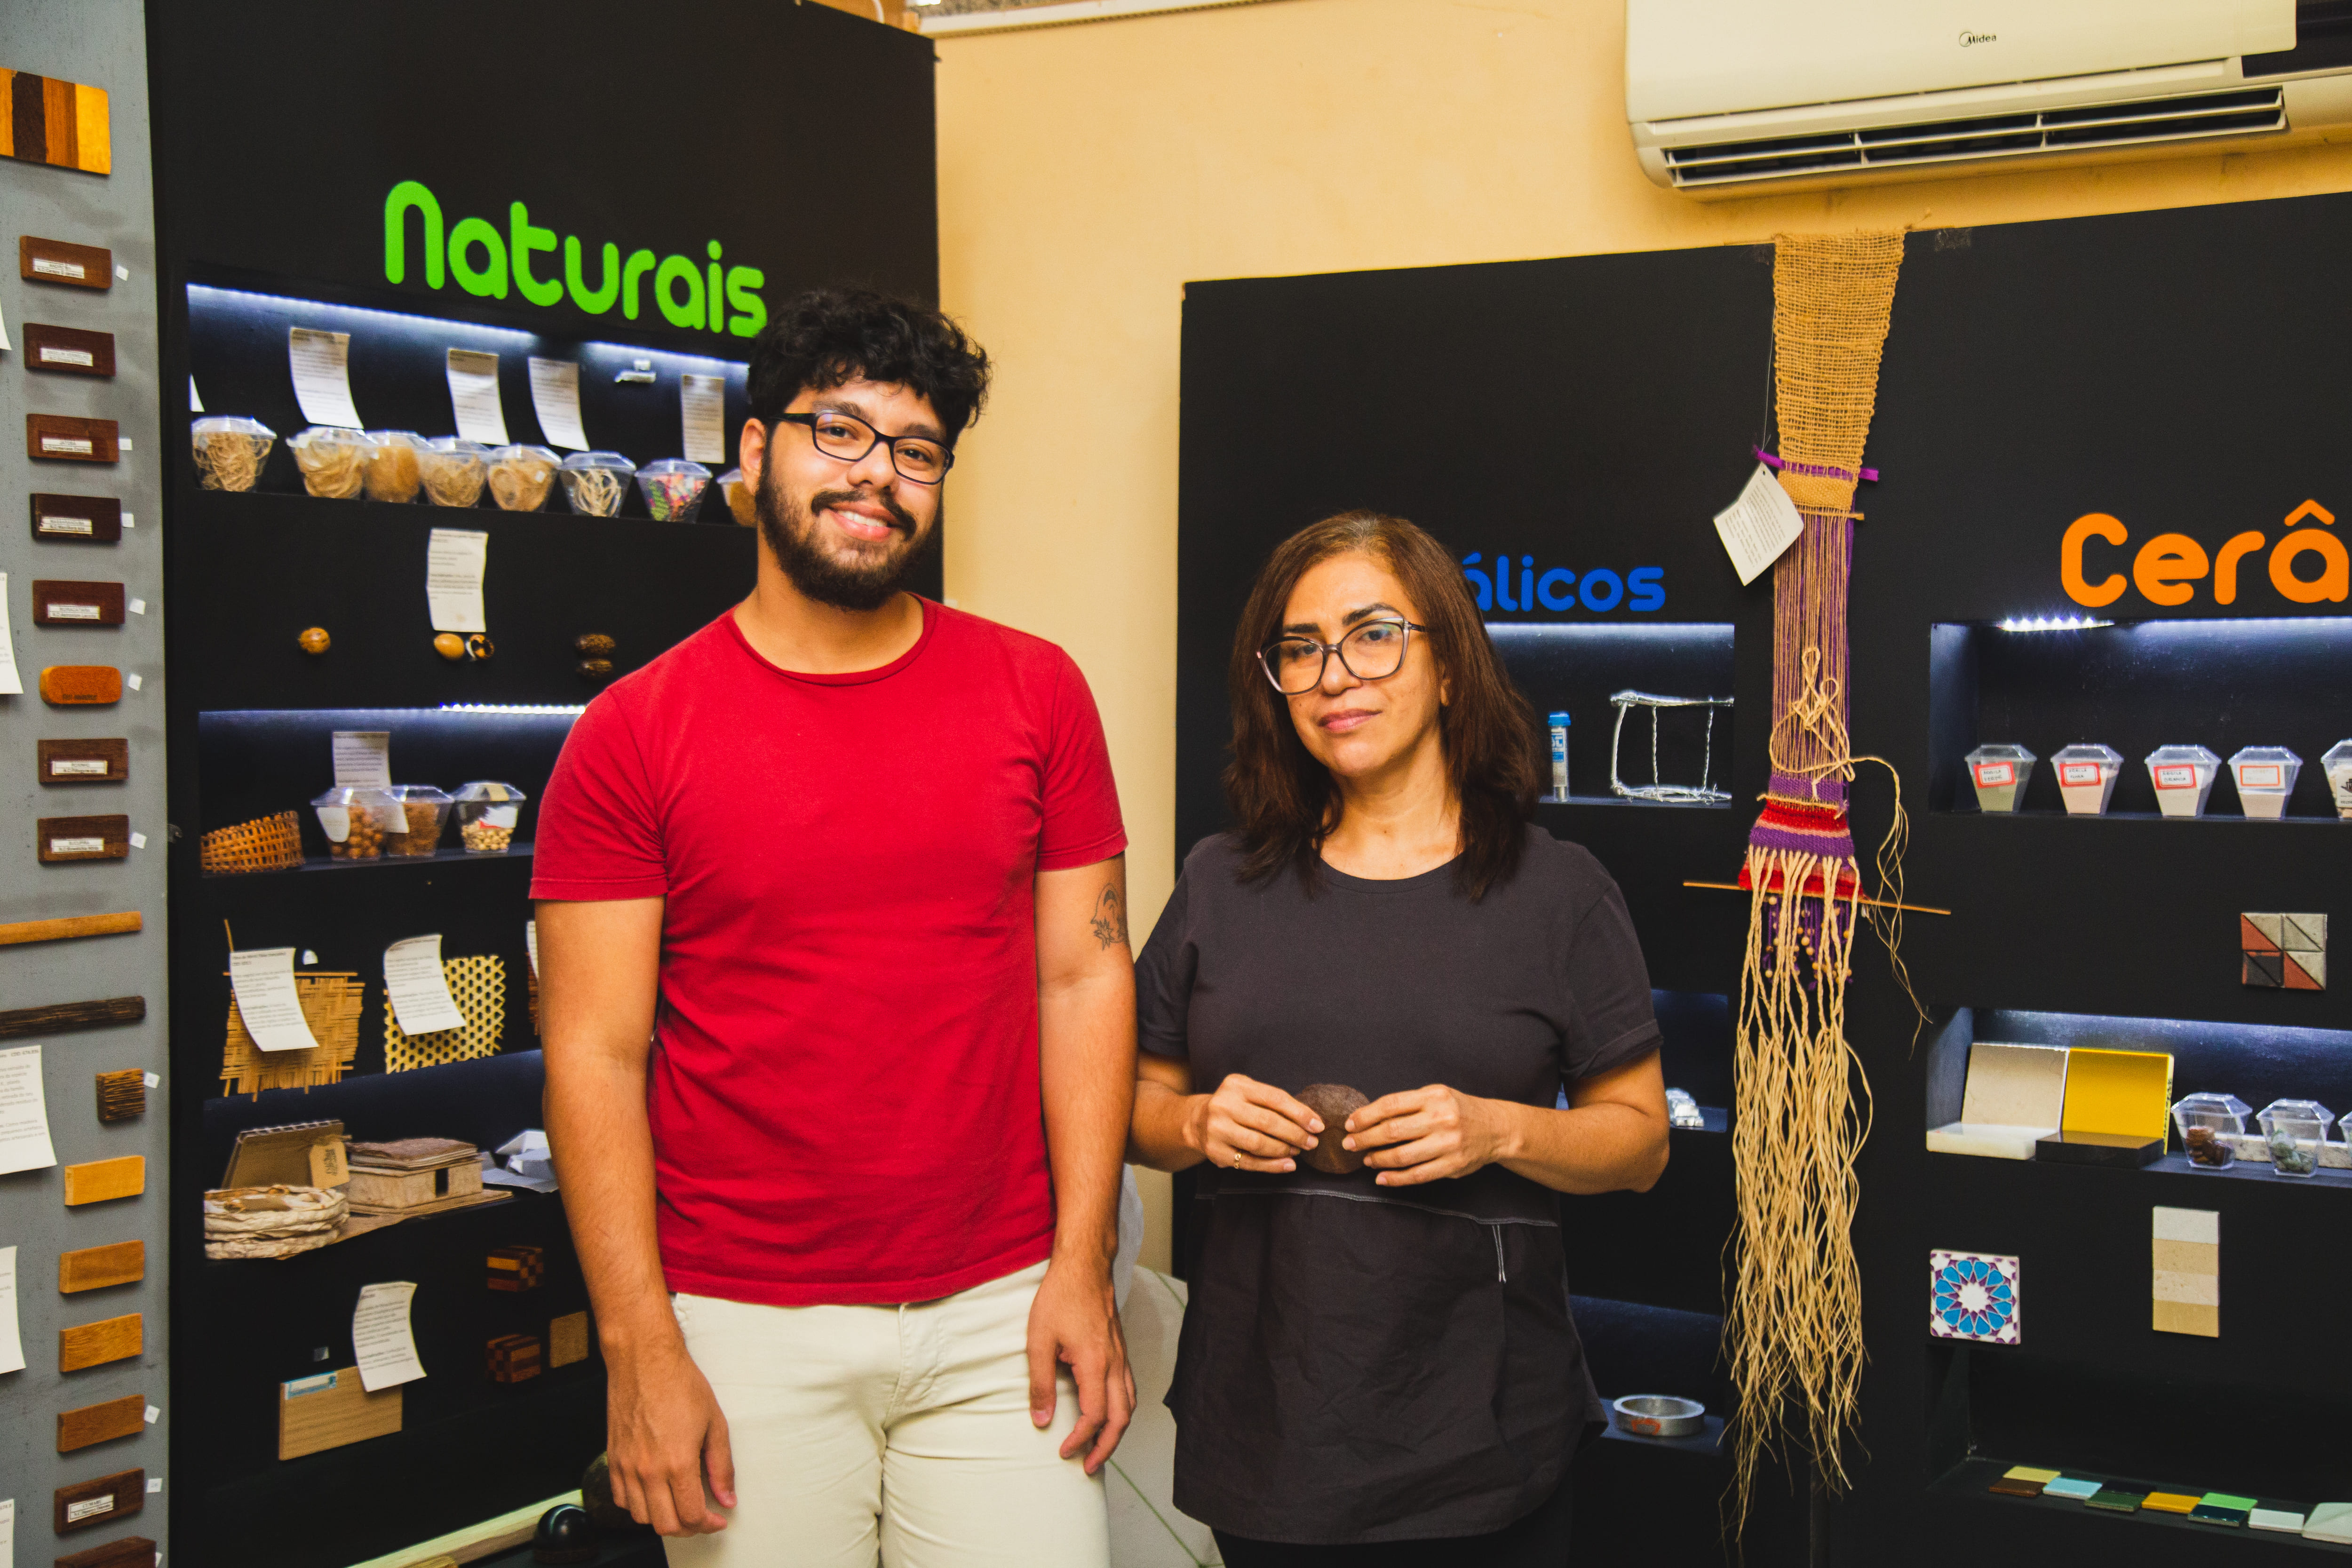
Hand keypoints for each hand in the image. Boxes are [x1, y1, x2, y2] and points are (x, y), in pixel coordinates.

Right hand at [605, 1335, 735, 1535]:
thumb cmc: (679, 1384)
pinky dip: (637, 1505)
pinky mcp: (613, 1459)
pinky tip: (653, 1492)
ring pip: (641, 1517)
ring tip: (678, 1504)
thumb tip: (727, 1497)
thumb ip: (721, 1466)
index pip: (692, 1516)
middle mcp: (649, 1470)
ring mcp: (627, 1466)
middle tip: (701, 1516)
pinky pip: (621, 1499)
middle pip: (666, 1525)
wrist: (644, 1361)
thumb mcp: (715, 1423)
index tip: (717, 1519)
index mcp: (678, 1462)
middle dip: (688, 1528)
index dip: (709, 1524)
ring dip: (662, 1518)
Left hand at [1026, 1255, 1136, 1473]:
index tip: (1063, 1451)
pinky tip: (1108, 1414)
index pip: (1095, 1416)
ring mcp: (1121, 1356)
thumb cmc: (1060, 1297)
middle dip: (1106, 1447)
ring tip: (1099, 1447)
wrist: (1084, 1266)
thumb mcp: (1039, 1341)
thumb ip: (1040, 1384)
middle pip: (1121, 1418)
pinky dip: (1122, 1409)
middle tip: (1088, 1466)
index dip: (1081, 1439)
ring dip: (1117, 1431)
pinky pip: (1129, 1388)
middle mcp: (1114, 1363)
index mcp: (1095, 1363)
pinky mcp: (1120, 1350)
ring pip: (1130, 1404)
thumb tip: (1041, 1421)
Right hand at [1187, 1073, 1320, 1171]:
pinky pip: (1249, 1162)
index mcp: (1236, 1085)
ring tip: (1298, 1151)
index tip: (1318, 1125)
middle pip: (1268, 1121)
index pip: (1275, 1098)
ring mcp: (1217, 1129)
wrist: (1198, 1120)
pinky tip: (1288, 1165)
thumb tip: (1311, 1121)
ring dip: (1284, 1150)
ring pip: (1259, 1143)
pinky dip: (1272, 1166)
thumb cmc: (1235, 1106)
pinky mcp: (1215, 1151)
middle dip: (1295, 1134)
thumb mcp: (1250, 1093)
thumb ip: (1275, 1103)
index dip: (1300, 1113)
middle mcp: (1223, 1104)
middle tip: (1312, 1142)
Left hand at [1345, 1084, 1516, 1185]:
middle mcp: (1441, 1118)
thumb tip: (1368, 1118)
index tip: (1350, 1124)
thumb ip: (1407, 1105)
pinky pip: (1418, 1175)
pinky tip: (1382, 1178)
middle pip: (1392, 1131)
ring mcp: (1448, 1143)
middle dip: (1365, 1139)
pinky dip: (1396, 1178)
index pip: (1390, 1105)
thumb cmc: (1457, 1109)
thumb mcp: (1435, 1096)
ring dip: (1378, 1159)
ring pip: (1403, 1155)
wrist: (1495, 1127)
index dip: (1366, 1116)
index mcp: (1434, 1097)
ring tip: (1366, 1159)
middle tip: (1349, 1144)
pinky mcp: (1453, 1165)